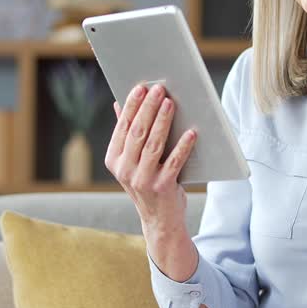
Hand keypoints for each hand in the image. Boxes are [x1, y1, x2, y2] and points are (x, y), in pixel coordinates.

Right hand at [105, 82, 197, 234]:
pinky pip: (174, 162)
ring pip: (153, 145)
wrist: (160, 221)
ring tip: (170, 103)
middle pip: (137, 133)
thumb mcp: (132, 161)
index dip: (132, 105)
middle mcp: (125, 170)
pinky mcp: (162, 187)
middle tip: (159, 89)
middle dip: (148, 108)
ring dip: (162, 122)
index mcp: (115, 160)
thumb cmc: (149, 183)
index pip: (122, 127)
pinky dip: (183, 146)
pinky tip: (192, 131)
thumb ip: (127, 134)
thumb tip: (118, 104)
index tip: (141, 86)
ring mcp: (142, 180)